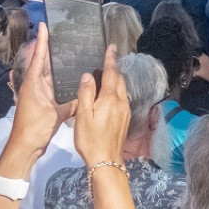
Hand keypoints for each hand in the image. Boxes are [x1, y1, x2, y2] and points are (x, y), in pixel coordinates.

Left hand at [0, 24, 74, 179]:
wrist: (25, 147)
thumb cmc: (35, 128)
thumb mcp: (54, 114)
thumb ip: (70, 103)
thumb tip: (86, 94)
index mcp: (34, 84)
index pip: (39, 58)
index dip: (42, 42)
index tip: (44, 26)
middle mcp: (36, 86)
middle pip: (43, 63)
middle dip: (50, 48)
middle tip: (61, 34)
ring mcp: (40, 95)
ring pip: (49, 74)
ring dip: (56, 63)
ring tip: (68, 50)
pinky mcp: (45, 104)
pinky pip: (54, 87)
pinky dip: (61, 80)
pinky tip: (71, 77)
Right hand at [74, 45, 130, 166]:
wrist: (106, 160)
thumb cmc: (90, 139)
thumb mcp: (83, 115)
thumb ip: (86, 93)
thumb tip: (89, 75)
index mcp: (110, 99)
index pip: (112, 73)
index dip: (111, 59)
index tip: (112, 47)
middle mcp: (122, 102)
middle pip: (119, 80)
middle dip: (114, 68)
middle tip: (106, 59)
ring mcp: (125, 111)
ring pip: (122, 89)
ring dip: (115, 80)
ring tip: (106, 74)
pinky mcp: (125, 119)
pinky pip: (122, 99)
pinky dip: (116, 91)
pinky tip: (108, 94)